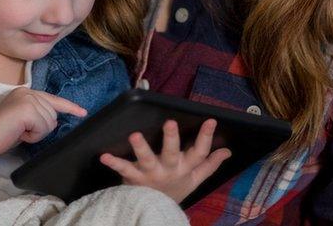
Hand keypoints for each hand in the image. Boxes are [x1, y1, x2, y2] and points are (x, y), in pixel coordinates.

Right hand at [0, 87, 86, 156]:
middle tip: (22, 131)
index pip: (52, 99)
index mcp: (26, 92)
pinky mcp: (28, 108)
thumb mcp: (23, 120)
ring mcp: (28, 98)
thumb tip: (54, 120)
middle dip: (41, 128)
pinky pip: (43, 127)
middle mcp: (28, 91)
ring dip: (37, 133)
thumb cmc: (0, 133)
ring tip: (19, 131)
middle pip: (53, 114)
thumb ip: (37, 115)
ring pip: (49, 122)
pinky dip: (34, 135)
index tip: (82, 112)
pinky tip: (20, 133)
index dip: (69, 107)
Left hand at [99, 119, 231, 203]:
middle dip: (171, 139)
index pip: (199, 152)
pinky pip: (124, 170)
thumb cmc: (174, 190)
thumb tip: (228, 150)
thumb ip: (209, 164)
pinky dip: (114, 163)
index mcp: (184, 168)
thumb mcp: (195, 179)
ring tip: (135, 135)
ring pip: (147, 159)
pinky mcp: (134, 178)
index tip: (210, 120)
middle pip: (172, 153)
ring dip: (140, 148)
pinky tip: (104, 156)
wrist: (154, 212)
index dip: (206, 136)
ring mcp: (151, 174)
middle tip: (170, 123)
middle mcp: (169, 170)